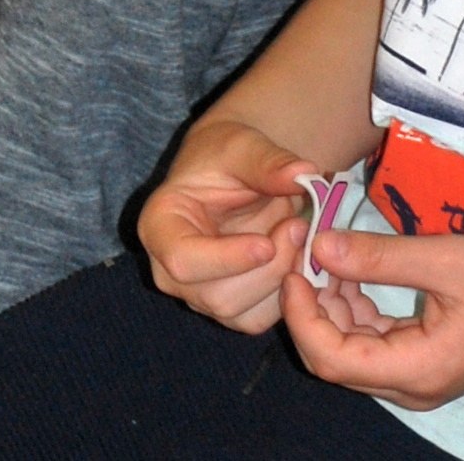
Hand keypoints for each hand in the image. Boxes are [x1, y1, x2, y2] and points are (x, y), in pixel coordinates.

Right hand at [139, 118, 319, 332]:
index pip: (183, 260)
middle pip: (216, 296)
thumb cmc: (227, 157)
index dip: (226, 259)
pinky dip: (288, 295)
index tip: (266, 244)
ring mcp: (200, 295)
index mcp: (160, 227)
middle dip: (268, 268)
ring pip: (241, 314)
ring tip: (302, 235)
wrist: (235, 174)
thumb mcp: (244, 145)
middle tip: (300, 227)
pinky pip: (260, 319)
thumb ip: (268, 161)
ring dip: (282, 280)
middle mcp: (171, 272)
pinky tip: (300, 259)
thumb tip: (303, 174)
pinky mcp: (230, 308)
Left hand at [282, 229, 463, 410]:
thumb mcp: (448, 258)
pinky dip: (362, 312)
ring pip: (356, 353)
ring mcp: (425, 380)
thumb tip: (318, 247)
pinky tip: (360, 274)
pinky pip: (381, 346)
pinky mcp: (435, 364)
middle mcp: (414, 388)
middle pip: (337, 360)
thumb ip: (380, 257)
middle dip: (314, 308)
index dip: (301, 313)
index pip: (330, 358)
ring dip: (337, 308)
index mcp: (416, 372)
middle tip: (307, 252)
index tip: (294, 262)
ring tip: (333, 254)